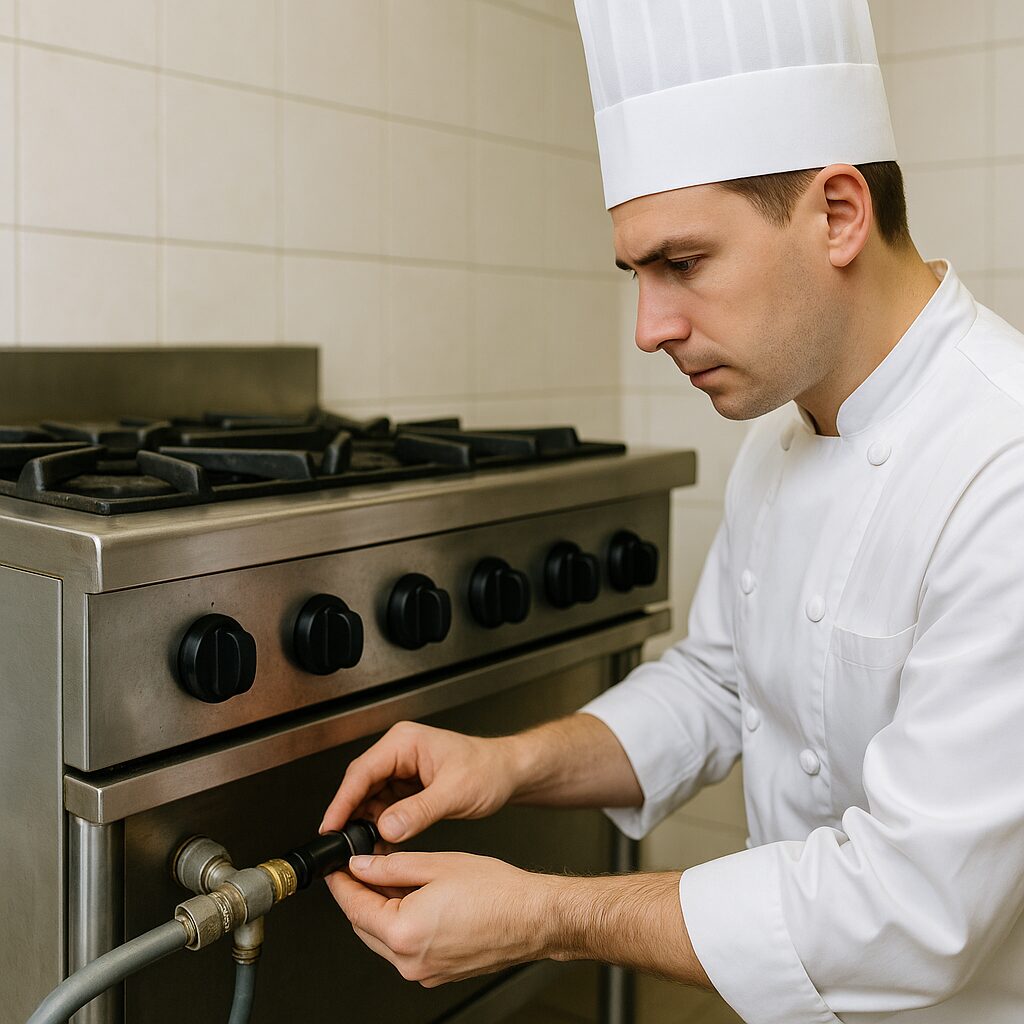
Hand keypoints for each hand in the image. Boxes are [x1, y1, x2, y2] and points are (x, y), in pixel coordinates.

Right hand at [320, 722, 519, 842]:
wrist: (509, 774)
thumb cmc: (488, 770)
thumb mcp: (454, 793)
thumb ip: (419, 811)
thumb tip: (386, 828)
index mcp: (405, 742)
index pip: (362, 772)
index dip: (343, 801)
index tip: (330, 826)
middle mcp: (399, 753)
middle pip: (361, 785)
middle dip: (352, 816)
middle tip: (344, 846)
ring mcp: (402, 769)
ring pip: (371, 799)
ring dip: (367, 824)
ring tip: (365, 851)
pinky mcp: (408, 786)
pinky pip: (385, 807)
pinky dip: (382, 827)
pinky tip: (383, 845)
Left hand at [325, 851, 556, 986]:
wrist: (533, 917)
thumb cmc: (496, 892)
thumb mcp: (436, 864)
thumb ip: (390, 866)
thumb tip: (361, 866)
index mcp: (404, 931)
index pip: (354, 907)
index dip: (341, 884)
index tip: (336, 869)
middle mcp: (410, 961)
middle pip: (365, 927)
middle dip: (360, 896)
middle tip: (364, 867)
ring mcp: (425, 972)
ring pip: (385, 939)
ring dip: (382, 910)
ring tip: (398, 878)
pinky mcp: (438, 974)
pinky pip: (407, 949)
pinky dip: (403, 924)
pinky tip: (417, 899)